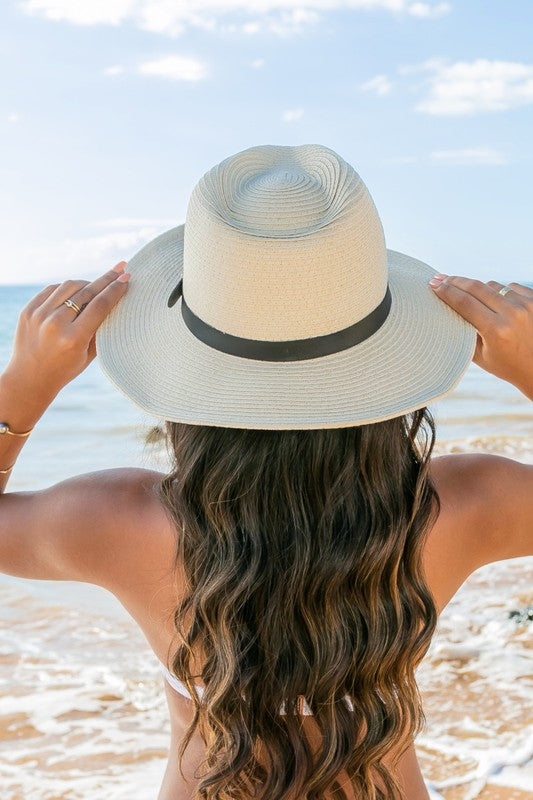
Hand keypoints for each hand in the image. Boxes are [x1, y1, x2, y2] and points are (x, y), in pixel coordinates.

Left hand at [3, 262, 129, 402]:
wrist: (29, 378)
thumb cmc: (65, 369)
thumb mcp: (89, 354)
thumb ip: (101, 329)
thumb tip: (115, 300)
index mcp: (73, 339)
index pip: (99, 306)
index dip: (115, 290)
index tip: (126, 278)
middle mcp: (54, 325)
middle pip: (86, 292)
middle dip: (106, 279)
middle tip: (120, 269)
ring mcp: (38, 315)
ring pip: (69, 286)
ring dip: (86, 283)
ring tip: (97, 285)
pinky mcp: (28, 310)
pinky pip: (52, 290)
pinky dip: (67, 288)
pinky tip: (77, 290)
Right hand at [429, 274, 532, 399]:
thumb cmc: (507, 366)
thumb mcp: (480, 356)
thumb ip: (464, 333)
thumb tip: (447, 307)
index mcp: (496, 331)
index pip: (464, 303)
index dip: (446, 291)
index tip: (433, 284)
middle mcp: (513, 314)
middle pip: (476, 287)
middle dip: (456, 281)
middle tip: (441, 278)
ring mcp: (527, 305)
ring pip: (493, 285)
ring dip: (479, 289)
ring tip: (472, 298)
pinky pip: (510, 287)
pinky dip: (500, 293)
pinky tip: (498, 303)